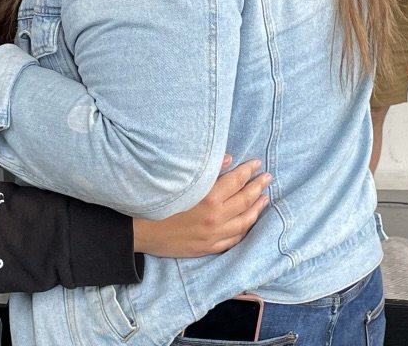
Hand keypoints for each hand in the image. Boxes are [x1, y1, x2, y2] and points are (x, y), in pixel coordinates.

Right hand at [132, 157, 270, 256]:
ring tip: (265, 198)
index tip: (257, 163)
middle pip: (244, 200)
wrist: (140, 231)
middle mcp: (214, 218)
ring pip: (244, 221)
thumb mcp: (181, 181)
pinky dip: (245, 229)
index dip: (248, 171)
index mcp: (208, 198)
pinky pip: (234, 239)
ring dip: (256, 208)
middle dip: (258, 186)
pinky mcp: (208, 248)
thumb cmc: (158, 201)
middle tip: (268, 177)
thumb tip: (229, 160)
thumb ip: (208, 170)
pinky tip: (250, 221)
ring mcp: (213, 235)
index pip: (236, 181)